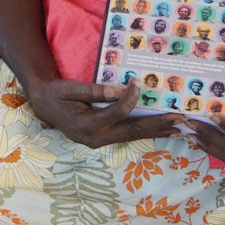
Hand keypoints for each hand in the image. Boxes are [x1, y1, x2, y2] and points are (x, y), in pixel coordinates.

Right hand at [26, 77, 181, 148]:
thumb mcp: (69, 89)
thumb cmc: (55, 94)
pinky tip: (163, 130)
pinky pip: (128, 135)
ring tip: (180, 127)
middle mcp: (97, 138)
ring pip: (134, 136)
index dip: (130, 98)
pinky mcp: (104, 138)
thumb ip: (93, 91)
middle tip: (181, 119)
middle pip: (133, 130)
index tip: (138, 83)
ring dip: (158, 130)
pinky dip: (147, 132)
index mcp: (87, 125)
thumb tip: (118, 91)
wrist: (43, 105)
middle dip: (159, 124)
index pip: (117, 112)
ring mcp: (101, 141)